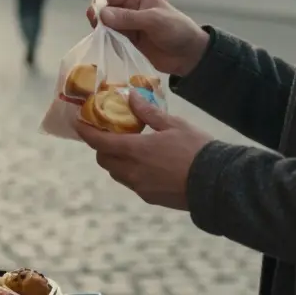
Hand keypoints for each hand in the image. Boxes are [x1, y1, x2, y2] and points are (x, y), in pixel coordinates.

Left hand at [74, 91, 214, 210]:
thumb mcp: (174, 124)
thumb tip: (131, 97)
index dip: (86, 133)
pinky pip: (131, 183)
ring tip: (128, 147)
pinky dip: (130, 172)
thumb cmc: (197, 149)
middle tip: (108, 133)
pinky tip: (146, 163)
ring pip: (116, 173)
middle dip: (101, 146)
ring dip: (115, 160)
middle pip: (104, 160)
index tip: (77, 124)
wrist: (217, 183)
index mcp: (136, 151)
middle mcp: (133, 172)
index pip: (100, 142)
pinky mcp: (150, 198)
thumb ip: (148, 112)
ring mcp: (141, 187)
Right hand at [87, 0, 208, 76]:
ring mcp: (128, 26)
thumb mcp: (154, 21)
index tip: (94, 17)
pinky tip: (112, 49)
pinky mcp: (129, 41)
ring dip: (104, 33)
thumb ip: (129, 18)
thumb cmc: (177, 30)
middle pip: (104, 10)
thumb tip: (102, 14)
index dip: (99, 4)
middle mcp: (129, 8)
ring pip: (106, 26)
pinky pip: (112, 40)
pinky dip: (109, 44)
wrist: (190, 55)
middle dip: (99, 20)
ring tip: (107, 42)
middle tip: (99, 32)